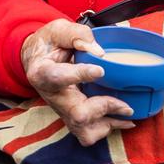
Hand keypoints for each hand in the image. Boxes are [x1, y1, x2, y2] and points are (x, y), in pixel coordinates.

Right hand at [21, 19, 136, 145]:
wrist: (36, 59)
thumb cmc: (48, 43)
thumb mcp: (57, 30)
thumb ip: (76, 35)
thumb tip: (99, 52)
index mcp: (43, 72)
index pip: (58, 77)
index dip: (80, 75)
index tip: (100, 70)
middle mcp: (52, 97)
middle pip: (76, 114)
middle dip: (104, 108)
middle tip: (125, 104)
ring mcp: (61, 110)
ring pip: (83, 130)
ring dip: (108, 124)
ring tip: (127, 113)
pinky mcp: (71, 117)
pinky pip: (88, 134)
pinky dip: (107, 128)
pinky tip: (121, 118)